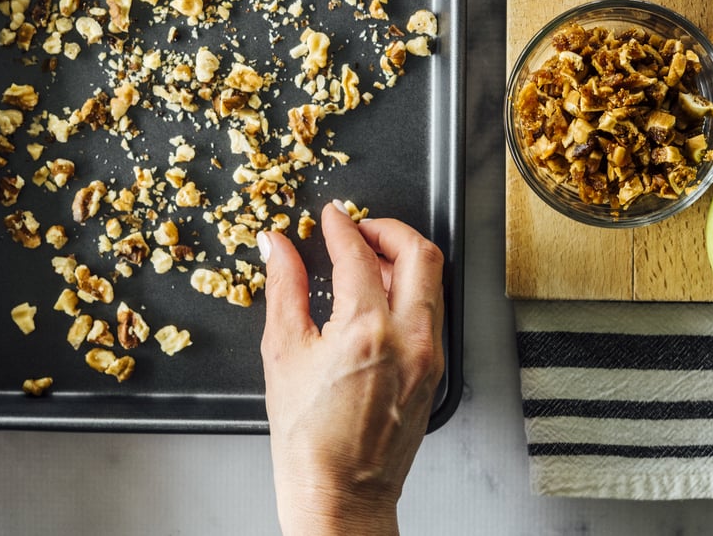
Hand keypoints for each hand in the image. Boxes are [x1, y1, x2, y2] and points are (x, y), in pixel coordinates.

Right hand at [259, 202, 444, 535]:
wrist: (341, 496)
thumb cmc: (308, 438)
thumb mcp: (282, 352)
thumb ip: (283, 287)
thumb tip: (278, 246)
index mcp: (365, 329)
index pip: (358, 253)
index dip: (341, 226)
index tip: (331, 217)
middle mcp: (408, 337)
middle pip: (420, 252)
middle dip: (388, 228)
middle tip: (360, 227)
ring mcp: (428, 355)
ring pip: (432, 280)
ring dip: (401, 257)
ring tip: (366, 261)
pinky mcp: (434, 370)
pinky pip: (430, 310)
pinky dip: (408, 289)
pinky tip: (378, 297)